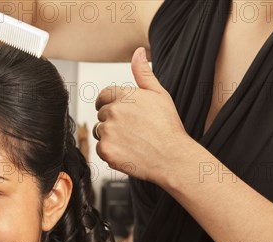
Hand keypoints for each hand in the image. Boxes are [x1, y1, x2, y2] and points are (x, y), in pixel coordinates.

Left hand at [94, 47, 188, 183]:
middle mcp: (113, 112)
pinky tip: (128, 152)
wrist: (172, 157)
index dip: (110, 103)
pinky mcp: (106, 150)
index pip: (104, 96)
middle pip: (102, 114)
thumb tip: (138, 52)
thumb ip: (144, 73)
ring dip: (110, 136)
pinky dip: (111, 152)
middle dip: (112, 120)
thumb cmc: (168, 128)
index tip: (117, 112)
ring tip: (132, 141)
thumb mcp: (160, 95)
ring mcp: (108, 131)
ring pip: (100, 131)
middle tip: (132, 130)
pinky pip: (100, 149)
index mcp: (124, 96)